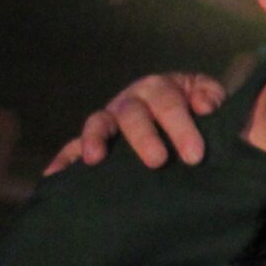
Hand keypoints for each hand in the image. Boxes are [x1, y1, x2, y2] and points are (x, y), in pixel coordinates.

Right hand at [41, 72, 225, 174]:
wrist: (193, 125)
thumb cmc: (204, 115)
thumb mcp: (213, 102)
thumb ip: (212, 98)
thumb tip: (204, 107)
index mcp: (163, 88)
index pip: (170, 102)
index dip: (181, 126)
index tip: (195, 155)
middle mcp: (132, 100)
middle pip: (133, 113)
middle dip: (145, 137)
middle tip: (158, 162)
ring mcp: (110, 120)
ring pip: (99, 123)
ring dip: (95, 139)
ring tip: (95, 160)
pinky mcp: (94, 142)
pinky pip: (71, 148)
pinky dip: (62, 161)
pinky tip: (53, 177)